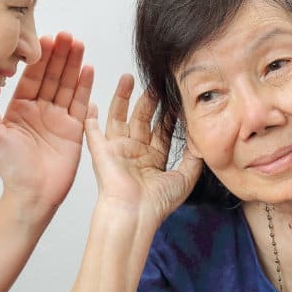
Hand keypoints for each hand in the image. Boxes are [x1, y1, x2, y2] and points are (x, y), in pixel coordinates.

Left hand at [0, 32, 93, 217]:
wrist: (32, 194)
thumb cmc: (11, 169)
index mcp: (20, 108)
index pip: (31, 76)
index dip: (39, 58)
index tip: (44, 39)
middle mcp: (40, 109)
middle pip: (52, 75)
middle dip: (59, 54)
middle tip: (66, 35)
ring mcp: (59, 117)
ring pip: (67, 84)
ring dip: (73, 64)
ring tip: (78, 44)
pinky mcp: (75, 127)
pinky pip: (80, 102)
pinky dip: (84, 85)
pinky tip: (88, 68)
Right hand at [85, 74, 201, 226]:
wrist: (135, 214)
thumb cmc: (157, 203)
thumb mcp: (185, 177)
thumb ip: (194, 158)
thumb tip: (200, 139)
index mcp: (154, 159)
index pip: (162, 130)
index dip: (169, 113)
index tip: (175, 96)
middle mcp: (135, 152)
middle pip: (142, 118)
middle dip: (149, 100)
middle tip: (155, 82)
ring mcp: (118, 150)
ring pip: (120, 117)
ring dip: (122, 98)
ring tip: (127, 78)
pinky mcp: (102, 151)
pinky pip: (93, 131)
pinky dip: (90, 118)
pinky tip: (91, 102)